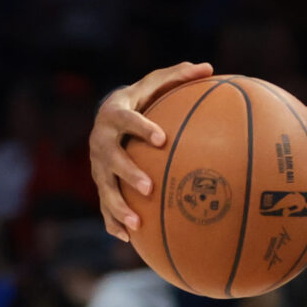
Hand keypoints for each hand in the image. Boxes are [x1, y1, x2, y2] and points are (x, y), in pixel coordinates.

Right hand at [90, 62, 215, 238]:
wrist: (107, 116)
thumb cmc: (141, 98)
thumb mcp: (154, 84)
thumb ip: (177, 76)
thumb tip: (209, 67)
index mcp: (114, 114)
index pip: (126, 119)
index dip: (142, 128)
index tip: (162, 139)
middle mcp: (101, 140)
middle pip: (111, 159)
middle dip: (128, 173)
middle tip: (149, 188)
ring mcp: (97, 164)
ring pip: (104, 187)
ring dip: (118, 206)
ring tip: (136, 224)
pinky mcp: (100, 182)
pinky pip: (103, 205)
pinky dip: (112, 222)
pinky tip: (128, 239)